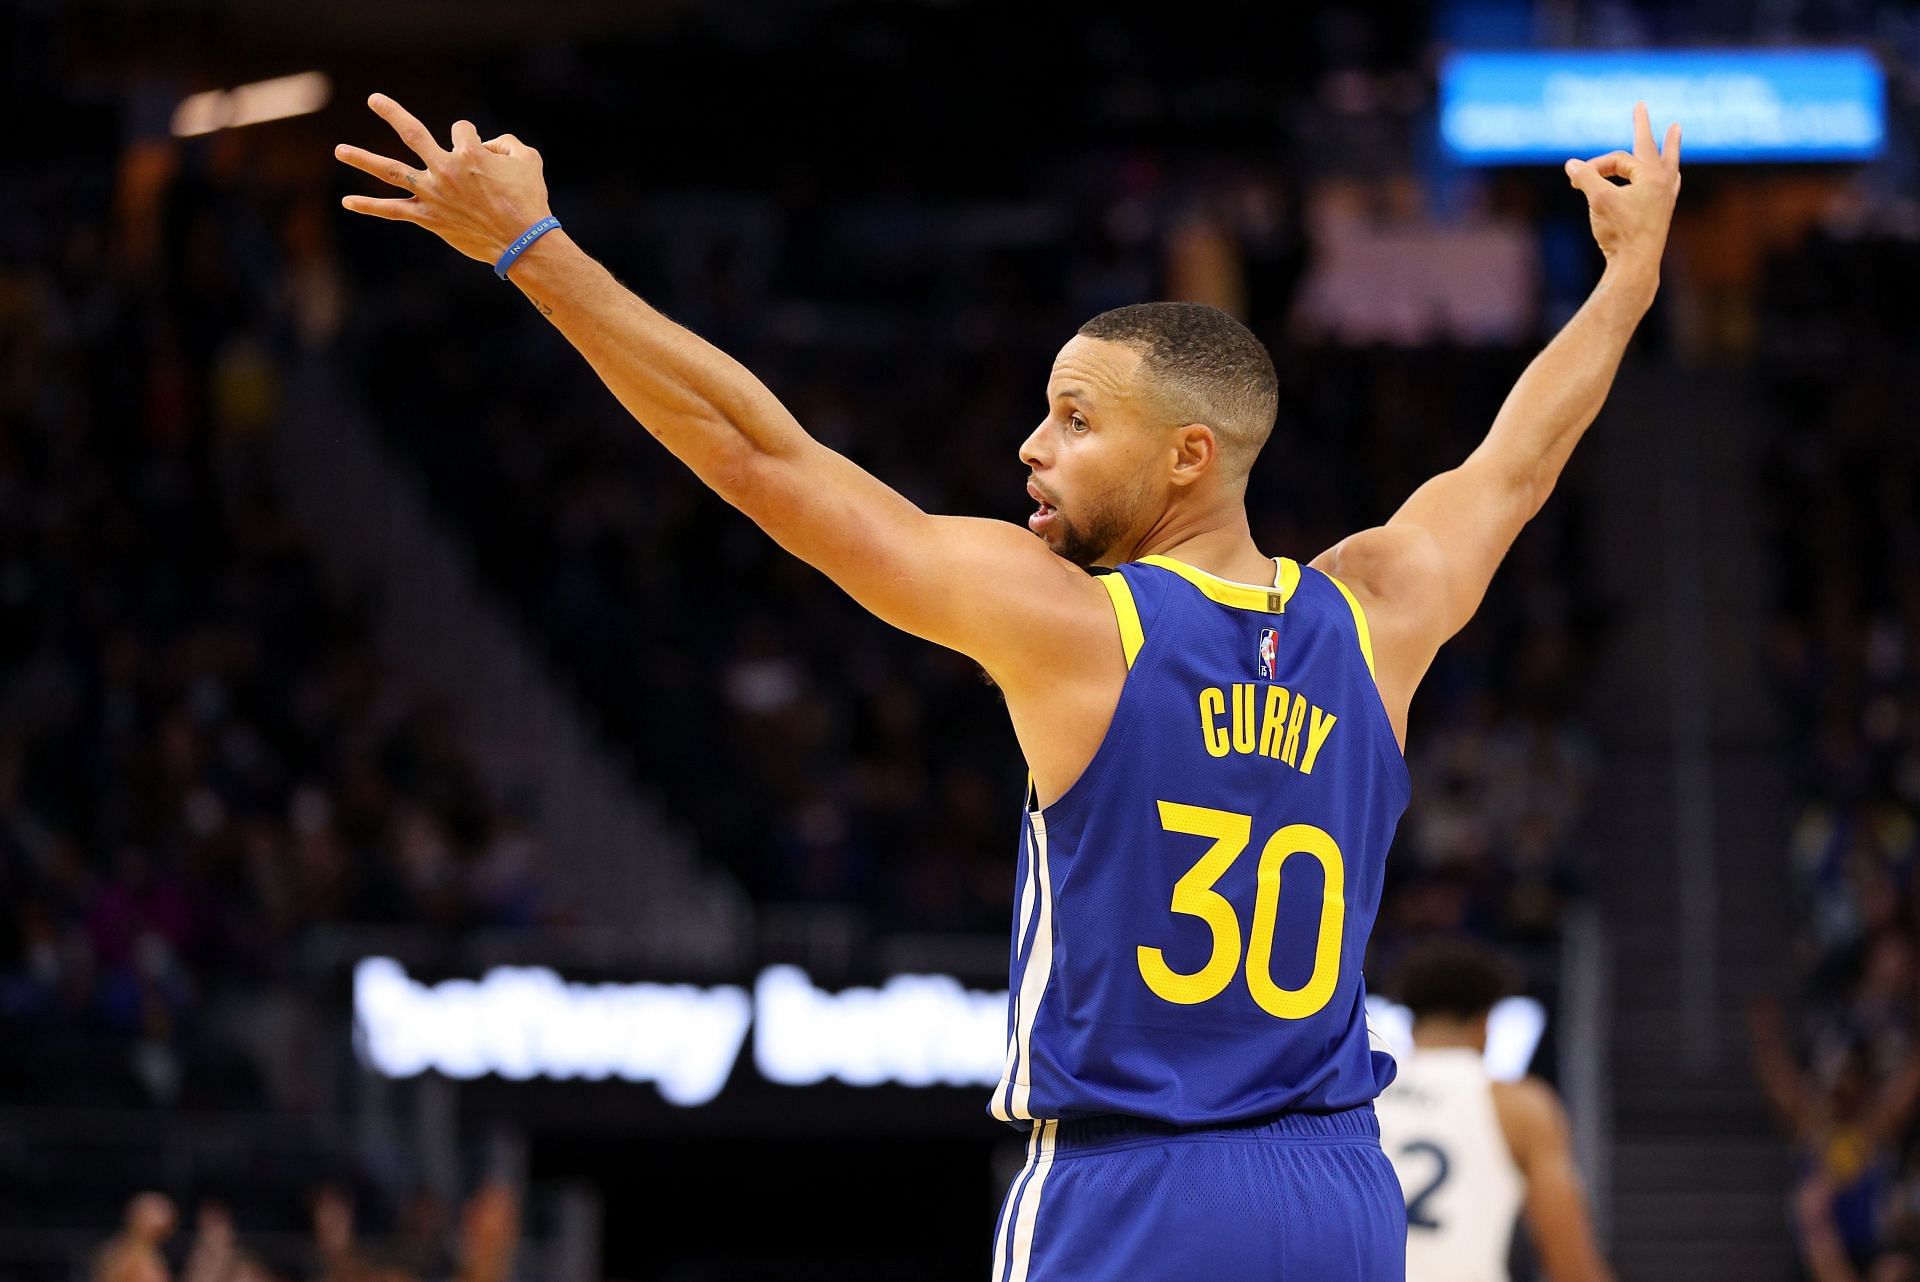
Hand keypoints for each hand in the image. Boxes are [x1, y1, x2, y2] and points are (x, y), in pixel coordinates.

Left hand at [334, 93, 552, 264]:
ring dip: (363, 159)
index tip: (491, 159)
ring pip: (391, 171)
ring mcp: (432, 193)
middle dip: (391, 113)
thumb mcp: (528, 160)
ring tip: (340, 150)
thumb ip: (508, 142)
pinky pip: (393, 210)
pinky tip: (348, 202)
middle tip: (374, 99)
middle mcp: (444, 169)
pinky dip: (370, 206)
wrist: (522, 242)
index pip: (463, 130)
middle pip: (411, 132)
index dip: (476, 139)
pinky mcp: (428, 217)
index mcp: (468, 153)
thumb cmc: (529, 200)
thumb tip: (490, 144)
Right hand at [1564, 101, 1680, 278]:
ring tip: (1676, 131)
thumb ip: (1585, 177)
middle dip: (1642, 126)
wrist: (1636, 265)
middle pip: (1650, 148)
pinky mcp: (1662, 212)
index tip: (1576, 180)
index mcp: (1651, 175)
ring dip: (1669, 146)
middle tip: (1640, 106)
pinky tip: (1674, 175)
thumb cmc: (1619, 231)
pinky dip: (1670, 174)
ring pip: (1668, 163)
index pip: (1616, 161)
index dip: (1594, 167)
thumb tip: (1571, 164)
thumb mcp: (1598, 200)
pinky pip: (1670, 184)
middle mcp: (1663, 182)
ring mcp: (1666, 197)